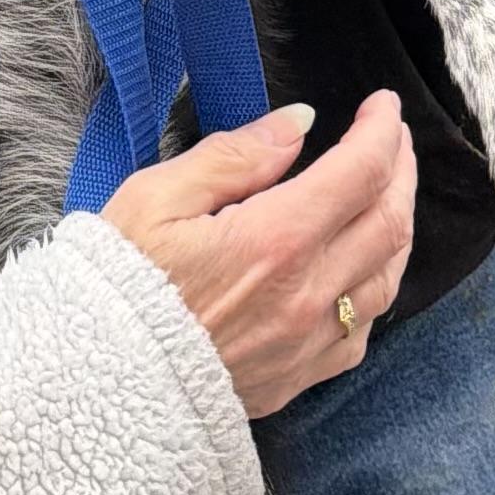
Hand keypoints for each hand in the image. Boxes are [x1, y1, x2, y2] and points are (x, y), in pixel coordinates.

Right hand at [103, 92, 415, 418]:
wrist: (94, 391)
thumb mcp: (156, 198)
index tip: (382, 104)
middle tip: (391, 136)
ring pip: (388, 278)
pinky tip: (360, 266)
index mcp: (274, 240)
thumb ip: (235, 156)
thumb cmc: (116, 287)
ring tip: (387, 189)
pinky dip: (375, 286)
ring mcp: (307, 344)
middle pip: (389, 222)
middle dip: (400, 168)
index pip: (360, 172)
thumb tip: (298, 124)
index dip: (382, 129)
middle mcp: (306, 294)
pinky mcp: (297, 379)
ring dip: (397, 224)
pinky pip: (362, 331)